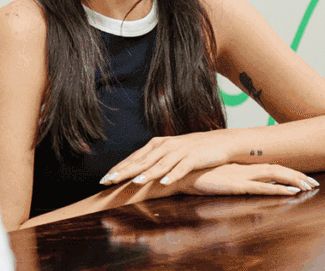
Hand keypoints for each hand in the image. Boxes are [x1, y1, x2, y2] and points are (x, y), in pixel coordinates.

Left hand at [100, 132, 232, 187]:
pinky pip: (182, 168)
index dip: (119, 168)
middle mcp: (165, 146)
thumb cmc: (190, 150)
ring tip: (135, 182)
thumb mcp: (168, 152)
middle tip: (110, 180)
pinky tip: (165, 182)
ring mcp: (179, 151)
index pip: (134, 158)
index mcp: (156, 144)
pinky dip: (173, 175)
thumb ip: (152, 160)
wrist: (220, 141)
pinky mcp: (193, 157)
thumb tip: (133, 172)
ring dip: (147, 174)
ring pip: (160, 164)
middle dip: (125, 171)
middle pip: (142, 161)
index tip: (105, 178)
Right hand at [174, 163, 317, 195]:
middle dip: (298, 176)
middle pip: (278, 170)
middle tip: (315, 182)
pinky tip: (293, 192)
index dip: (287, 172)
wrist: (181, 174)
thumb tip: (230, 180)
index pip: (269, 167)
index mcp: (240, 167)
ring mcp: (242, 176)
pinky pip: (264, 187)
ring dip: (295, 181)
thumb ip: (224, 177)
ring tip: (311, 186)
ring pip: (276, 176)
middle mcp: (245, 169)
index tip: (301, 177)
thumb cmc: (194, 176)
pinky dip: (280, 189)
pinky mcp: (238, 185)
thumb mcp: (214, 177)